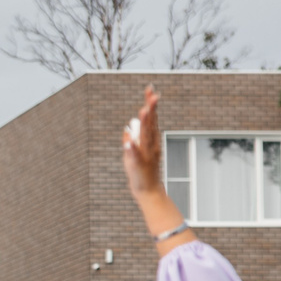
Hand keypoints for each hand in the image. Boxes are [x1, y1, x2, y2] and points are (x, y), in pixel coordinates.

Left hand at [121, 85, 164, 199]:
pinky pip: (135, 157)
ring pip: (145, 137)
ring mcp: (146, 155)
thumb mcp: (134, 153)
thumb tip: (128, 127)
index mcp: (149, 141)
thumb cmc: (141, 172)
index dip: (150, 104)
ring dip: (145, 124)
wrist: (148, 191)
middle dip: (151, 109)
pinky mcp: (139, 165)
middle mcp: (150, 145)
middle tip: (152, 94)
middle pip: (151, 124)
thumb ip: (131, 139)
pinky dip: (132, 149)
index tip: (150, 89)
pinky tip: (128, 142)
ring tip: (143, 110)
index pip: (150, 119)